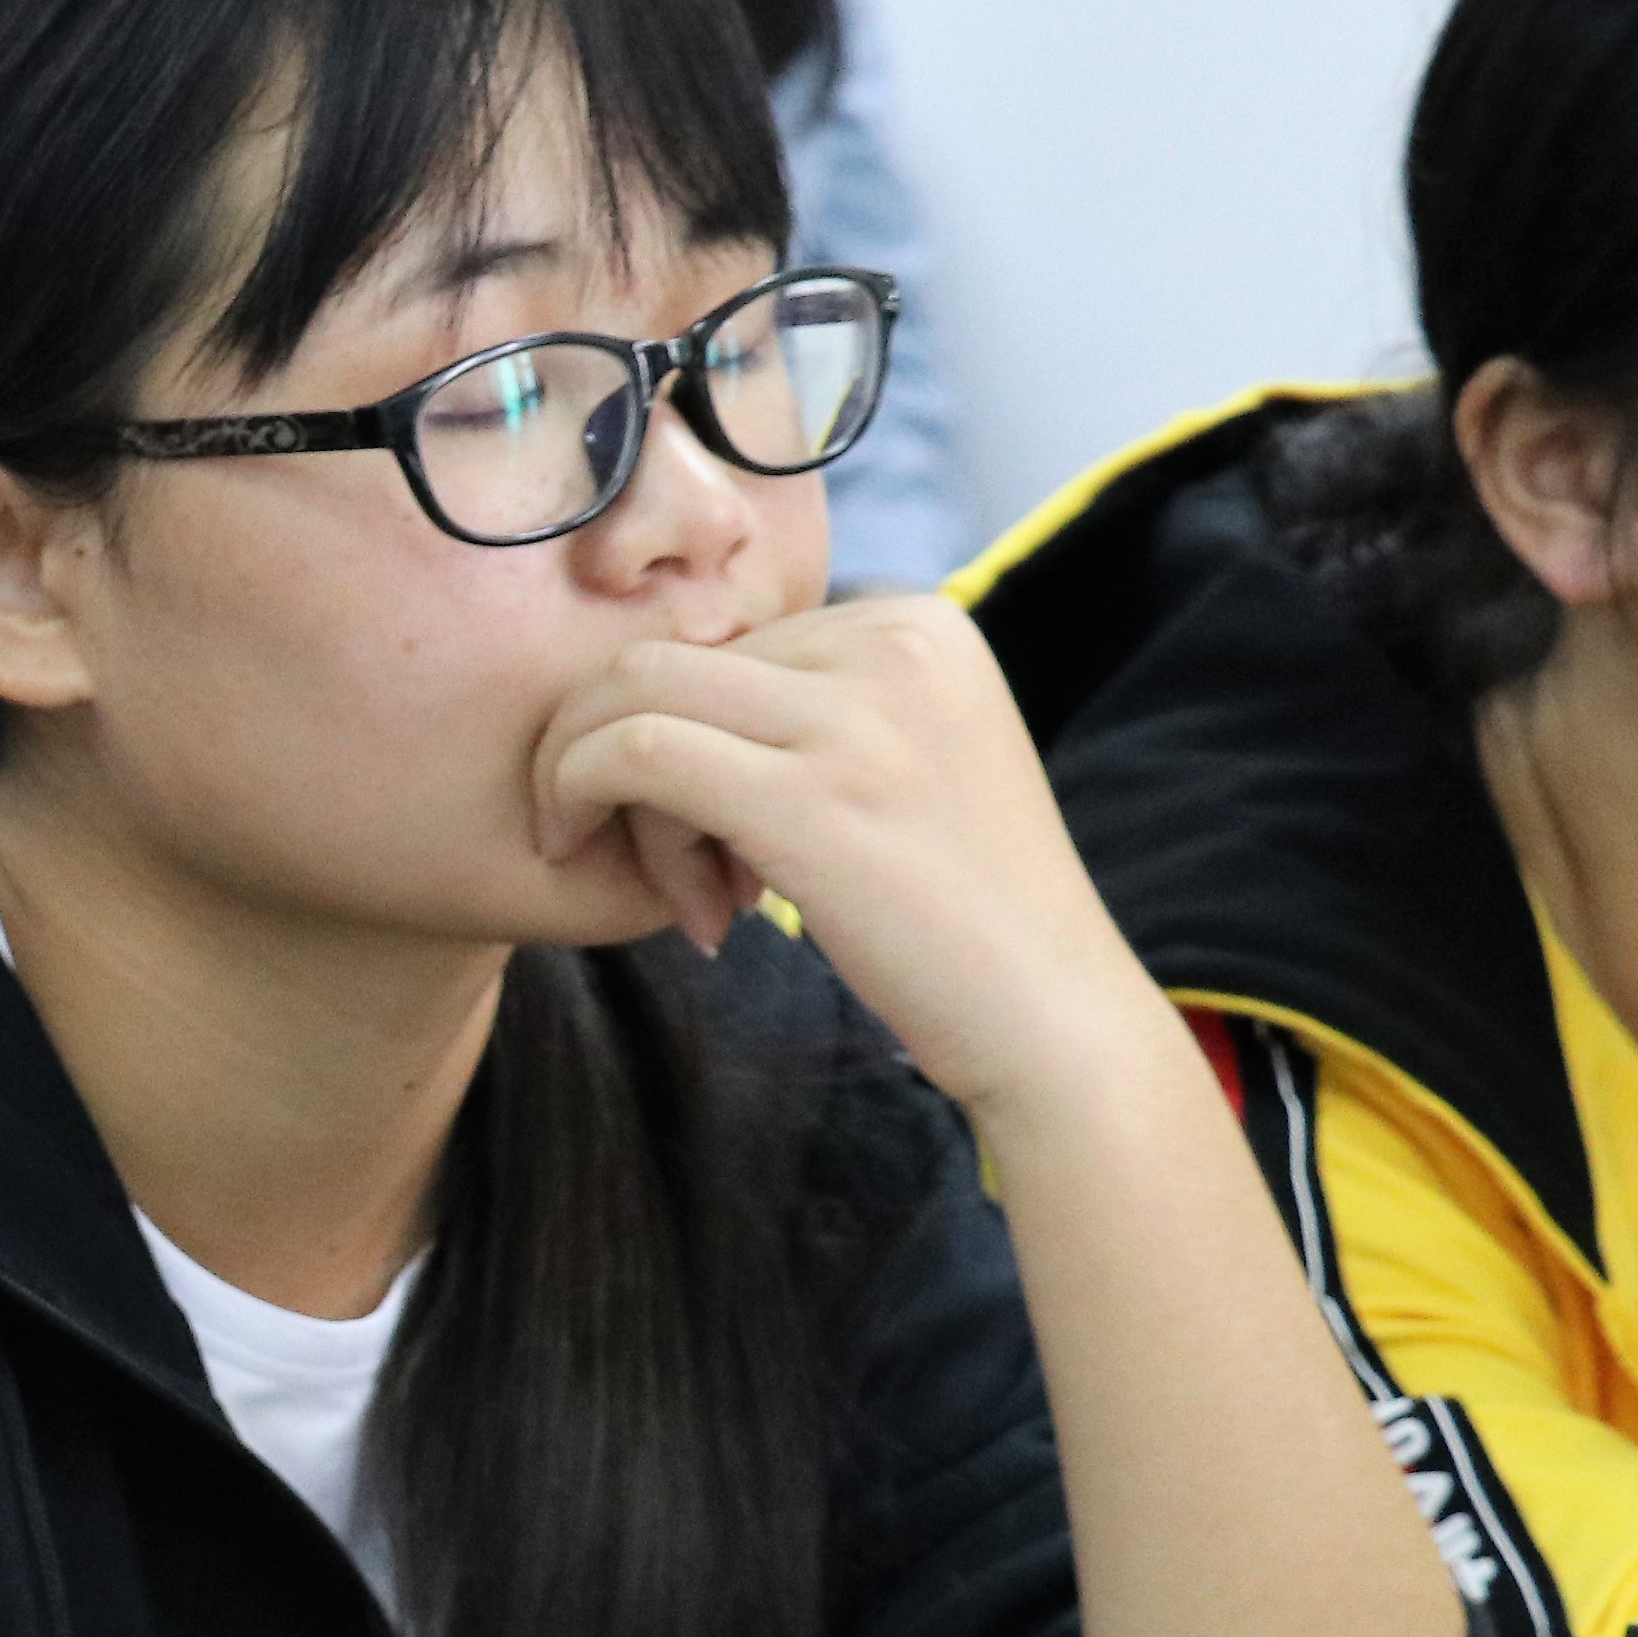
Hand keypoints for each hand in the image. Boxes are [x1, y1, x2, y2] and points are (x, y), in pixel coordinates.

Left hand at [531, 592, 1184, 1126]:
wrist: (1048, 1015)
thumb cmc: (960, 913)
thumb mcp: (904, 763)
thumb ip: (813, 711)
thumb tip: (657, 691)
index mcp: (917, 621)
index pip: (732, 644)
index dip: (696, 739)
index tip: (728, 843)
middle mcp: (893, 640)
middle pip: (674, 665)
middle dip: (633, 764)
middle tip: (683, 874)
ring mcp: (854, 716)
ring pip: (637, 703)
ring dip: (615, 800)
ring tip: (695, 899)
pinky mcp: (809, 796)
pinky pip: (633, 754)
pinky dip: (588, 805)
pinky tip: (658, 901)